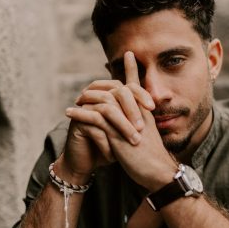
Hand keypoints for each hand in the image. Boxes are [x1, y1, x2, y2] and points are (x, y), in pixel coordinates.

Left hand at [64, 52, 175, 189]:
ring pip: (103, 102)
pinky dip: (80, 114)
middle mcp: (136, 113)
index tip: (129, 55)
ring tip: (73, 104)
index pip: (137, 86)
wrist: (158, 172)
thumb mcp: (147, 138)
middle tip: (83, 92)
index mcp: (145, 112)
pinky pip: (95, 119)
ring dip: (86, 101)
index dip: (132, 70)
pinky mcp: (116, 134)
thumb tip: (135, 122)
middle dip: (99, 88)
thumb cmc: (153, 158)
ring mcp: (126, 122)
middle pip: (117, 89)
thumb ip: (140, 125)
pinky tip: (70, 114)